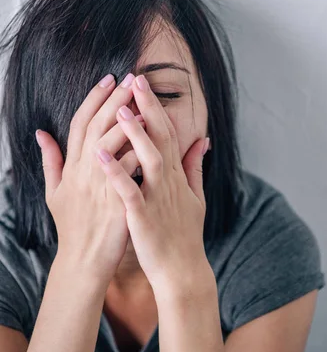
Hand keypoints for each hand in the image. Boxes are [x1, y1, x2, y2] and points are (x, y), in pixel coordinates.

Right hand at [36, 73, 146, 288]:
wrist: (83, 261)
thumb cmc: (72, 226)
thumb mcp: (54, 192)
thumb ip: (50, 161)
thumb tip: (40, 133)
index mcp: (71, 167)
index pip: (79, 123)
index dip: (93, 99)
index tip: (109, 78)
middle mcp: (82, 172)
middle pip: (97, 126)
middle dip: (114, 99)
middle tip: (131, 78)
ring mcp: (98, 186)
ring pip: (110, 143)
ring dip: (127, 119)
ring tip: (143, 100)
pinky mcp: (115, 201)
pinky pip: (127, 170)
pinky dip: (137, 152)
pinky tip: (152, 138)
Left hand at [95, 74, 211, 294]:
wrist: (182, 271)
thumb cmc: (185, 235)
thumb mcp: (196, 197)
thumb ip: (195, 166)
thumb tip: (203, 140)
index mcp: (175, 176)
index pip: (166, 134)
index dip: (154, 108)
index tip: (142, 83)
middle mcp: (168, 183)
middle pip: (160, 138)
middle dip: (148, 108)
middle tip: (135, 80)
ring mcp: (158, 199)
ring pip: (149, 160)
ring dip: (135, 134)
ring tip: (121, 110)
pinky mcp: (144, 218)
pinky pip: (130, 192)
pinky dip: (116, 173)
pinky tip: (99, 157)